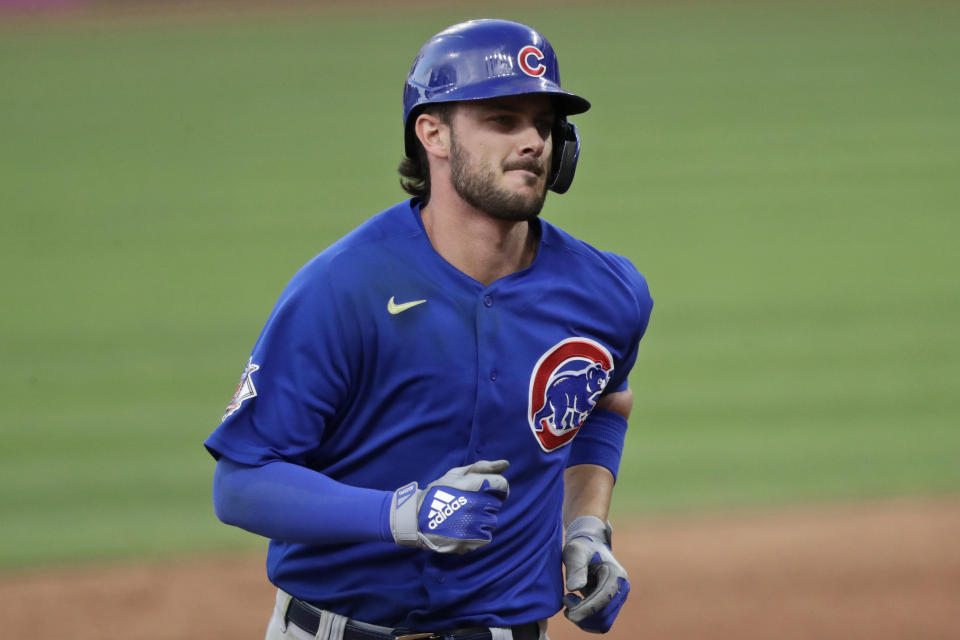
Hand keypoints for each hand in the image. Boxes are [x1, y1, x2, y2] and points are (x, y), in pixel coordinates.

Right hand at [390, 460, 509, 553]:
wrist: (416, 518)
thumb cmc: (438, 492)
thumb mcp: (456, 474)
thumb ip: (482, 468)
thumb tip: (506, 464)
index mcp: (473, 485)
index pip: (502, 484)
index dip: (498, 487)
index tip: (488, 490)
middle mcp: (476, 504)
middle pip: (496, 504)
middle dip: (486, 503)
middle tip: (469, 504)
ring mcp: (474, 524)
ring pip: (491, 521)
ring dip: (482, 519)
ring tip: (464, 517)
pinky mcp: (471, 541)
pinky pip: (486, 536)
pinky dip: (478, 533)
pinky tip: (464, 528)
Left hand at [562, 516, 629, 632]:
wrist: (589, 547)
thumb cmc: (581, 547)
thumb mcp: (575, 551)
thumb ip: (575, 567)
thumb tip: (575, 588)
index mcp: (616, 574)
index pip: (604, 599)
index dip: (586, 609)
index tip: (569, 613)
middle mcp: (622, 588)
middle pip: (604, 615)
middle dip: (582, 614)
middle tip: (565, 599)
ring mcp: (618, 598)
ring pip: (603, 623)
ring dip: (584, 619)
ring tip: (569, 601)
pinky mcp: (611, 604)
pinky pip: (601, 622)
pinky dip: (586, 620)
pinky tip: (575, 606)